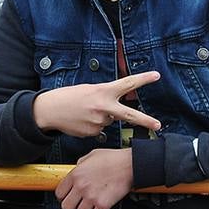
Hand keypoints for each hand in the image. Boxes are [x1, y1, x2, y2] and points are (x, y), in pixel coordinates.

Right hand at [32, 72, 161, 137]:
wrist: (49, 110)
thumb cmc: (69, 97)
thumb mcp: (89, 89)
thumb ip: (105, 96)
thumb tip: (117, 109)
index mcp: (103, 91)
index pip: (127, 83)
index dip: (143, 79)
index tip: (156, 75)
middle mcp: (104, 107)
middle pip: (130, 115)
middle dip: (146, 121)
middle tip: (158, 125)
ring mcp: (99, 121)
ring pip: (109, 120)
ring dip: (101, 116)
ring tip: (84, 112)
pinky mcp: (93, 133)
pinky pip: (99, 129)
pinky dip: (93, 125)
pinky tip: (81, 120)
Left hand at [55, 148, 133, 208]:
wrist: (129, 164)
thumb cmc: (113, 159)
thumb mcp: (91, 155)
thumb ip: (81, 163)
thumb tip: (77, 168)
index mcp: (76, 174)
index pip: (59, 193)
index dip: (63, 196)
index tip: (69, 197)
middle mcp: (81, 186)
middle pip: (66, 207)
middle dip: (72, 206)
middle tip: (78, 203)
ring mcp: (91, 197)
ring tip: (91, 206)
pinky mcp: (103, 204)